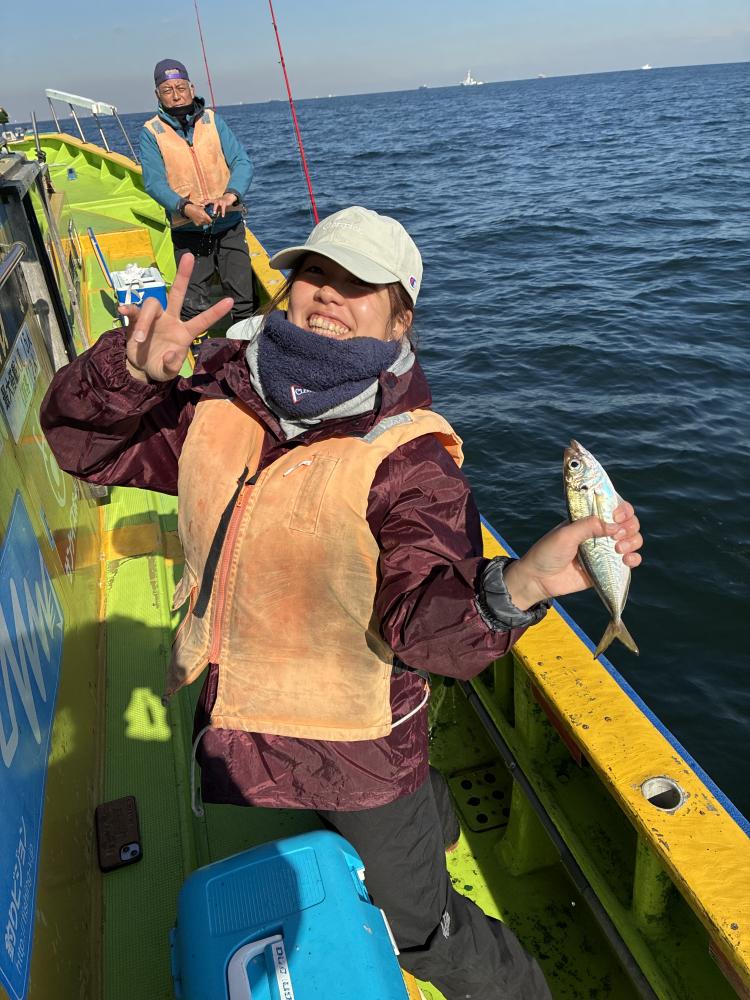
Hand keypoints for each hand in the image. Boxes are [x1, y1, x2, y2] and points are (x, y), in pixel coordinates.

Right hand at [117, 253, 232, 381]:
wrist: (140, 368)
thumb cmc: (159, 367)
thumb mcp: (167, 372)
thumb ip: (171, 365)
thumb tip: (171, 355)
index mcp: (184, 333)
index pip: (202, 321)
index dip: (215, 312)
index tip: (231, 301)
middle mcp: (171, 320)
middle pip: (177, 294)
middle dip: (183, 276)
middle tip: (189, 256)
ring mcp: (154, 317)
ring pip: (152, 305)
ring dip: (144, 322)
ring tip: (139, 340)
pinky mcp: (137, 319)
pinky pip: (134, 309)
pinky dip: (129, 309)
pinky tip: (122, 311)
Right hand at [183, 202, 212, 225]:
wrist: (188, 210)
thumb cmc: (195, 208)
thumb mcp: (202, 208)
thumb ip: (206, 211)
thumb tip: (211, 213)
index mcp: (204, 215)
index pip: (210, 220)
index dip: (211, 219)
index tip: (211, 218)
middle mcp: (202, 220)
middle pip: (208, 223)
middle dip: (208, 221)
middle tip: (207, 219)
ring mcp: (199, 222)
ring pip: (204, 223)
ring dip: (204, 222)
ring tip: (202, 218)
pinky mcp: (197, 224)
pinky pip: (201, 224)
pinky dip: (201, 222)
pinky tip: (199, 219)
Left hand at [206, 193, 238, 217]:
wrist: (228, 198)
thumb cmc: (222, 202)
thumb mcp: (217, 205)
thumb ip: (214, 208)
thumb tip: (211, 214)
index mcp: (213, 200)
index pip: (207, 201)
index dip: (203, 202)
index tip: (199, 203)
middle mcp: (216, 200)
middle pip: (210, 201)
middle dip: (206, 203)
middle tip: (203, 206)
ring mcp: (220, 201)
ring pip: (216, 204)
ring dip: (215, 208)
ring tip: (214, 213)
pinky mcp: (224, 203)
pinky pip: (223, 208)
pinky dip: (223, 212)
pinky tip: (222, 216)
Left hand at [503, 502, 642, 609]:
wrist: (540, 579)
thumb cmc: (548, 552)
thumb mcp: (565, 534)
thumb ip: (587, 526)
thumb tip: (613, 526)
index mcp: (589, 519)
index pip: (614, 507)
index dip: (622, 509)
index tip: (616, 516)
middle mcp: (600, 533)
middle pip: (628, 523)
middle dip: (630, 526)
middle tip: (617, 536)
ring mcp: (606, 550)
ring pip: (633, 540)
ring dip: (633, 541)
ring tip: (618, 549)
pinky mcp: (608, 567)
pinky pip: (630, 561)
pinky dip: (634, 558)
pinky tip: (627, 561)